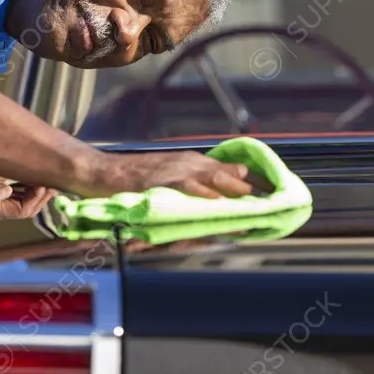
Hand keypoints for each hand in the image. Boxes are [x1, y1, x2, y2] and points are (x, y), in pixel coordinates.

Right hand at [79, 150, 273, 198]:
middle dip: (249, 193)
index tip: (274, 199)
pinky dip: (202, 195)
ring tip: (251, 210)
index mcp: (191, 163)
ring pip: (210, 180)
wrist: (98, 172)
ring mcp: (172, 171)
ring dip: (232, 194)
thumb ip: (199, 180)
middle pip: (226, 176)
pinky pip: (184, 188)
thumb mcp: (170, 174)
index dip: (253, 186)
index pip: (230, 171)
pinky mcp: (157, 181)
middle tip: (271, 208)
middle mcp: (186, 163)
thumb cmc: (133, 177)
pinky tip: (216, 204)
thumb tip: (237, 180)